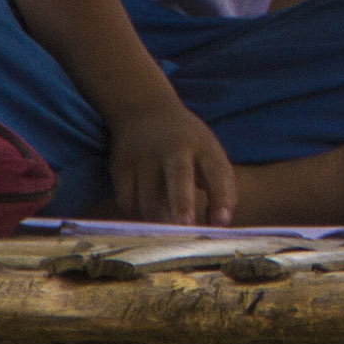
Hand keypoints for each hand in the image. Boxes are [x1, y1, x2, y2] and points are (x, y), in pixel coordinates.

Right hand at [107, 100, 236, 225]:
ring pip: (149, 200)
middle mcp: (174, 148)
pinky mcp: (121, 167)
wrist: (144, 110)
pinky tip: (146, 216)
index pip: (217, 171)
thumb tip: (220, 225)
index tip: (222, 221)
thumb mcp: (209, 154)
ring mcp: (145, 156)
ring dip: (160, 222)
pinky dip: (137, 216)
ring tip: (168, 233)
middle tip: (186, 227)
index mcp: (203, 146)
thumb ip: (222, 188)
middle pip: (178, 176)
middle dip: (182, 204)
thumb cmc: (187, 144)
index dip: (222, 197)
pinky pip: (127, 203)